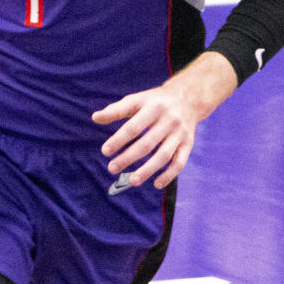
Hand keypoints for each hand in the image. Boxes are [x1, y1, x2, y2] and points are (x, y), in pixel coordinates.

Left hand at [92, 55, 236, 189]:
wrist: (189, 99)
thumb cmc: (155, 101)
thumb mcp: (137, 100)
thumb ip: (116, 110)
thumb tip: (95, 118)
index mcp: (154, 108)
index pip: (134, 127)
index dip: (119, 140)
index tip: (105, 151)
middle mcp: (169, 121)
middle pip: (147, 144)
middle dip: (128, 158)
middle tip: (112, 168)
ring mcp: (180, 134)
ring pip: (164, 156)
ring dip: (148, 170)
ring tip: (132, 181)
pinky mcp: (188, 144)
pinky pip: (179, 163)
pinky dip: (169, 175)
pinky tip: (156, 184)